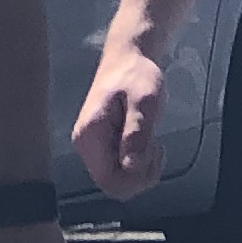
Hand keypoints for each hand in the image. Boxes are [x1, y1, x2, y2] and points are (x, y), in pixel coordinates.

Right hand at [71, 42, 167, 199]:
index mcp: (91, 136)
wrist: (127, 58)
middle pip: (113, 184)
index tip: (153, 153)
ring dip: (140, 168)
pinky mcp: (100, 145)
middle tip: (156, 146)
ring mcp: (91, 146)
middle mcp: (85, 145)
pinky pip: (118, 168)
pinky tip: (145, 141)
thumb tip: (131, 167)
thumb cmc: (137, 75)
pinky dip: (137, 162)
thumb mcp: (145, 101)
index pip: (109, 181)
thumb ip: (137, 133)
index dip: (136, 180)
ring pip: (117, 179)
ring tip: (151, 141)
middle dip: (140, 174)